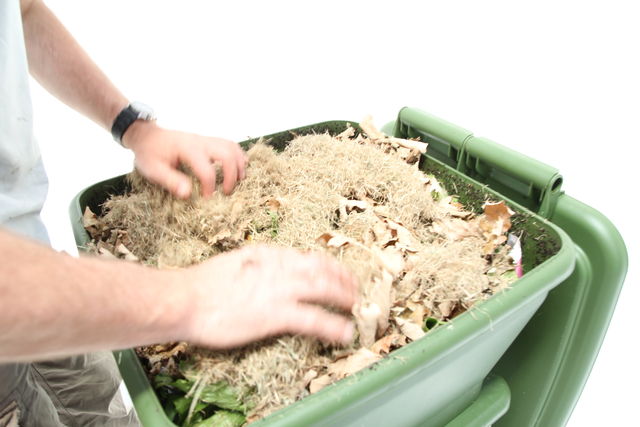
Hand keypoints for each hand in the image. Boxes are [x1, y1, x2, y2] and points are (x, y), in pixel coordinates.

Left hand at [123, 121, 247, 197]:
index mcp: (187, 149)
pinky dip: (238, 156)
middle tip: (226, 192)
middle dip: (231, 176)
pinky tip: (238, 168)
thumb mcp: (153, 170)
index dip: (210, 187)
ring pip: (232, 147)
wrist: (147, 136)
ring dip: (239, 164)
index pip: (207, 170)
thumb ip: (170, 181)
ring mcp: (206, 139)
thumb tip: (188, 194)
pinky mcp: (208, 141)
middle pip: (227, 154)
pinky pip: (230, 144)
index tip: (207, 199)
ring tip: (239, 180)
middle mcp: (200, 141)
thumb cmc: (149, 154)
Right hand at [180, 245, 357, 348]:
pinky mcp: (276, 314)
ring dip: (344, 298)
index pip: (306, 257)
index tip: (337, 271)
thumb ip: (256, 266)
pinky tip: (344, 332)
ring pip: (324, 289)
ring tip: (355, 307)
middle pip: (322, 269)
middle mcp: (279, 267)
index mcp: (267, 255)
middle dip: (343, 279)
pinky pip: (314, 319)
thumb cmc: (201, 285)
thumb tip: (266, 273)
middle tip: (354, 288)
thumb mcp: (234, 264)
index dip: (327, 265)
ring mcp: (280, 290)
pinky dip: (333, 326)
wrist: (184, 299)